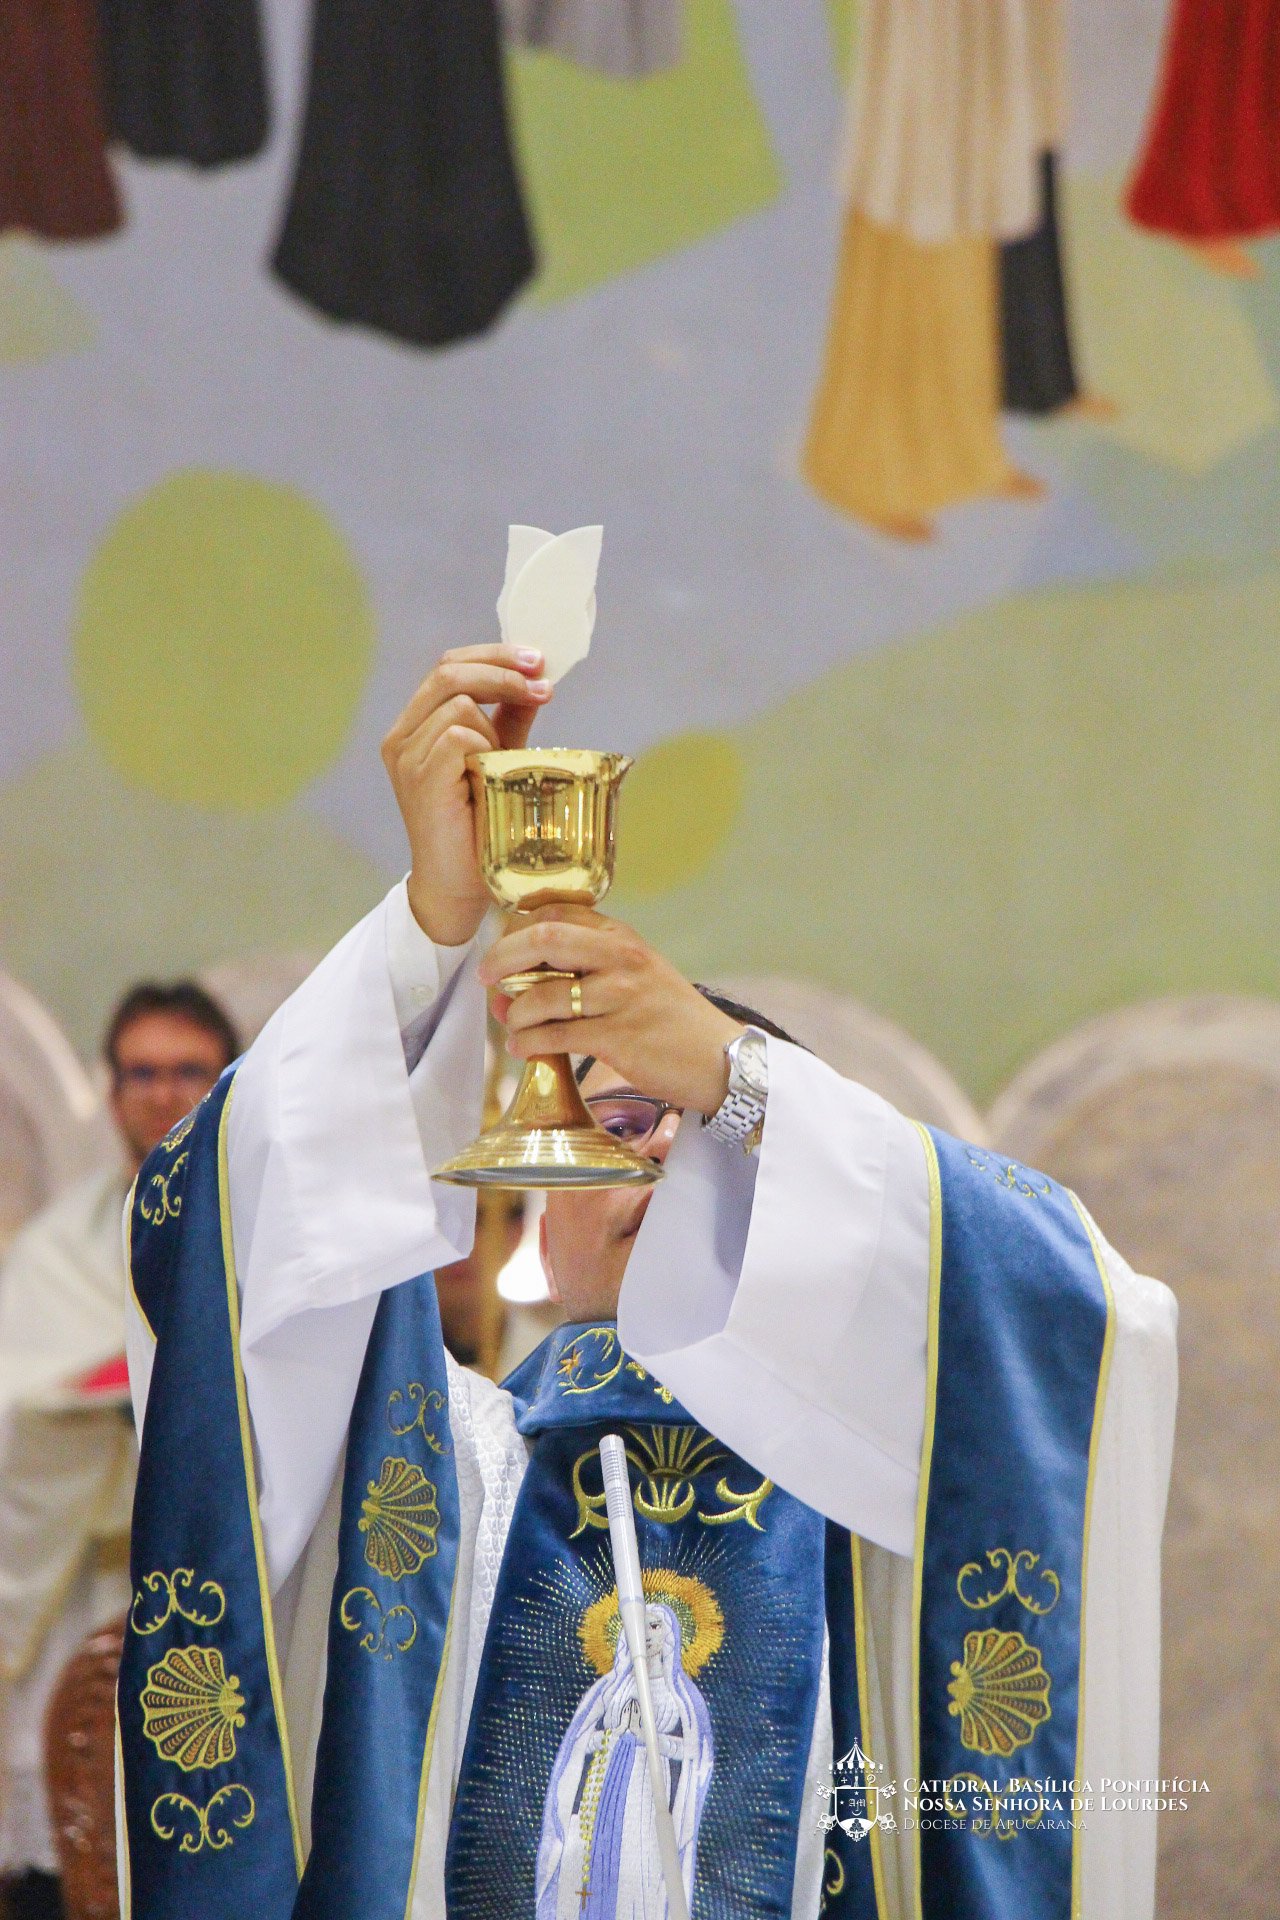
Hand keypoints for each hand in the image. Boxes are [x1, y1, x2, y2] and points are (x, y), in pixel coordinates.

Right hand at [382, 645, 551, 946]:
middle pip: (450, 671)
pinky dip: (485, 748)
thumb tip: (537, 679)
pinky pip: (459, 735)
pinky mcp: (419, 776)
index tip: (539, 661)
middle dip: (503, 670)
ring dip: (495, 728)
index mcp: (415, 725)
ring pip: (460, 705)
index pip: (449, 666)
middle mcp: (401, 736)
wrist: (460, 885)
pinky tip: (491, 777)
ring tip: (503, 766)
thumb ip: (509, 718)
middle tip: (544, 683)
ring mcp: (405, 756)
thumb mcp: (499, 759)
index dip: (494, 655)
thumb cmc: (480, 826)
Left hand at [477, 907, 742, 1113]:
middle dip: (501, 958)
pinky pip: (557, 1037)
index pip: (557, 912)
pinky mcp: (619, 1038)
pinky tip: (524, 1048)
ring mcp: (621, 998)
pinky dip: (530, 1043)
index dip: (516, 927)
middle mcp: (622, 959)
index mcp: (623, 937)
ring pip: (544, 996)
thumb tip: (513, 981)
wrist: (718, 1058)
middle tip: (485, 978)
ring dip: (515, 1014)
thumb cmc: (670, 1019)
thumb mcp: (638, 973)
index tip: (500, 948)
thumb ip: (587, 967)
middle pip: (543, 940)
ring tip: (512, 1027)